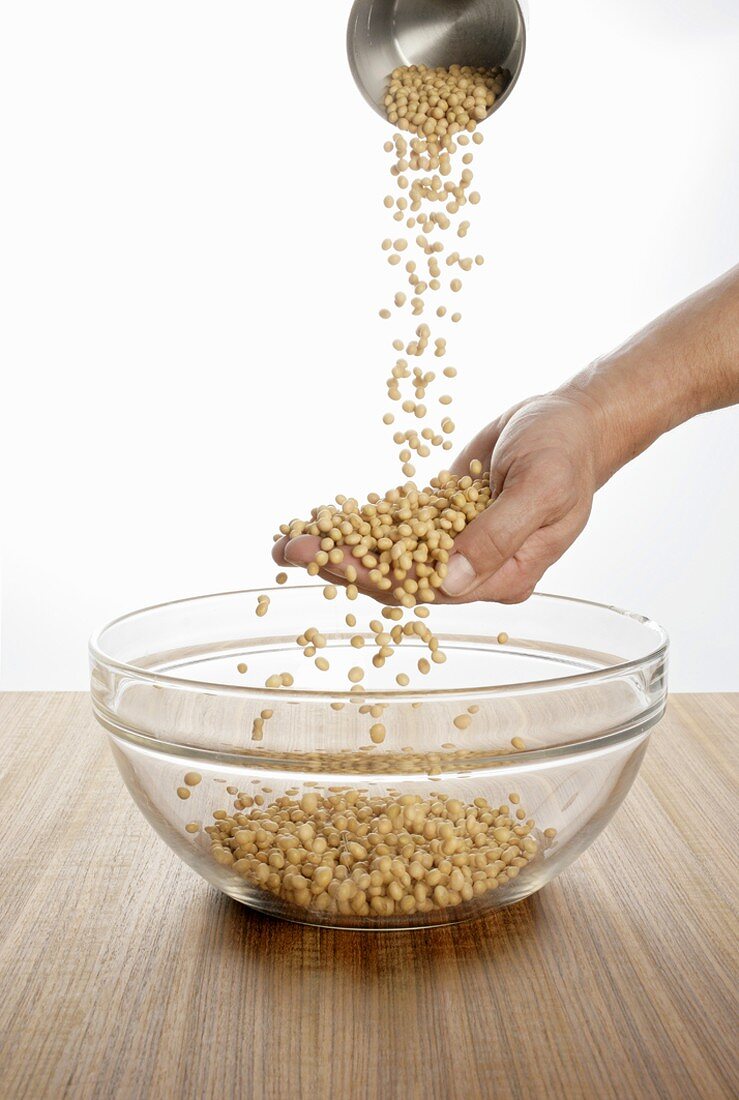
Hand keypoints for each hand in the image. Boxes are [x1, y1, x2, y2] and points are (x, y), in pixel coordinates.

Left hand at [272, 391, 600, 604]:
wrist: (571, 421)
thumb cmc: (565, 452)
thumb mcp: (540, 488)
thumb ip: (498, 536)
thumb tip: (450, 584)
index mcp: (505, 576)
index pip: (431, 588)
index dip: (377, 577)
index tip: (330, 563)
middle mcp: (477, 569)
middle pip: (401, 576)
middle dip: (343, 564)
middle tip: (289, 550)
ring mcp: (459, 545)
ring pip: (391, 554)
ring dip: (342, 546)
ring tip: (288, 541)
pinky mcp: (444, 519)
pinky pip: (397, 527)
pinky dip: (361, 523)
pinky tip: (321, 520)